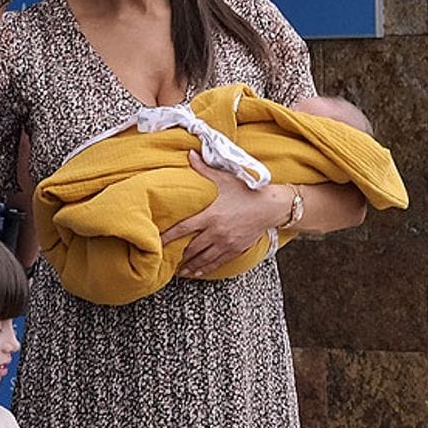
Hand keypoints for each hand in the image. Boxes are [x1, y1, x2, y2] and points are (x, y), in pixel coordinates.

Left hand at [162, 153, 293, 277]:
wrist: (271, 207)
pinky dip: (204, 269)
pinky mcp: (235, 250)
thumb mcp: (225, 178)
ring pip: (203, 259)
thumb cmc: (246, 191)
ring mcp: (226, 243)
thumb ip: (204, 169)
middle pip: (191, 248)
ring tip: (178, 271)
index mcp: (211, 215)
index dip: (168, 236)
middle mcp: (217, 232)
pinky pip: (216, 263)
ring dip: (189, 266)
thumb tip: (189, 154)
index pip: (183, 228)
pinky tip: (196, 273)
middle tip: (164, 260)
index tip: (156, 242)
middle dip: (177, 256)